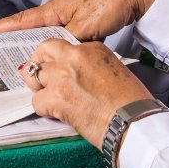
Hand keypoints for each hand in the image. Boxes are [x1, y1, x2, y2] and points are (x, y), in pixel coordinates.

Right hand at [0, 0, 163, 40]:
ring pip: (44, 34)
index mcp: (55, 10)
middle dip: (10, 38)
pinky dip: (50, 45)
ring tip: (15, 57)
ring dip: (30, 43)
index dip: (2, 28)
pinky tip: (48, 55)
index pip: (22, 21)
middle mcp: (58, 12)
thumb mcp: (86, 26)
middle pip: (29, 28)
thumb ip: (68, 41)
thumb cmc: (110, 3)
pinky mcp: (81, 22)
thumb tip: (52, 55)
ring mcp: (69, 16)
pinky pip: (59, 36)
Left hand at [22, 39, 151, 146]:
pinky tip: (57, 114)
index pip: (64, 46)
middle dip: (38, 62)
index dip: (57, 59)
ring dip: (40, 88)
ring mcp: (63, 74)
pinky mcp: (56, 96)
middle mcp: (75, 56)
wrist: (133, 122)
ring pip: (35, 74)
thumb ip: (91, 66)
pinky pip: (36, 100)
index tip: (57, 69)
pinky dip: (43, 109)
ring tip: (49, 99)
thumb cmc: (131, 102)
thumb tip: (77, 77)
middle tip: (40, 77)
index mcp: (92, 48)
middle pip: (44, 50)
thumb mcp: (114, 70)